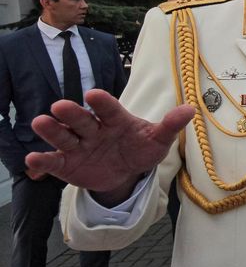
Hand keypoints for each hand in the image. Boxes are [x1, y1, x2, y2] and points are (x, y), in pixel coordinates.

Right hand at [26, 89, 194, 202]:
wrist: (127, 172)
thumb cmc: (141, 148)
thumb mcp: (157, 140)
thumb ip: (170, 125)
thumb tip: (190, 109)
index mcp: (116, 119)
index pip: (109, 108)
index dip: (102, 102)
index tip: (94, 95)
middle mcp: (93, 129)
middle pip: (81, 119)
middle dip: (72, 113)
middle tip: (60, 106)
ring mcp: (78, 145)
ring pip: (63, 136)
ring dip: (52, 130)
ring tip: (41, 122)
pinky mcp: (67, 164)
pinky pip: (53, 162)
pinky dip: (42, 163)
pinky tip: (33, 161)